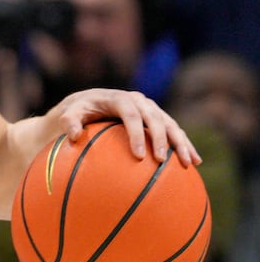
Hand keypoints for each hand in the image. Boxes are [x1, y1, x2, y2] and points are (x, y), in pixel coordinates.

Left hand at [49, 88, 200, 165]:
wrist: (91, 102)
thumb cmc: (79, 111)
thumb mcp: (69, 114)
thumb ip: (69, 122)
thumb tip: (75, 135)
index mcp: (120, 99)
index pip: (131, 115)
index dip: (136, 134)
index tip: (138, 155)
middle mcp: (140, 101)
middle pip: (155, 119)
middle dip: (161, 139)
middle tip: (161, 160)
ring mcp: (152, 109)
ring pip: (171, 125)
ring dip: (181, 143)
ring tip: (188, 162)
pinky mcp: (159, 118)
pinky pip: (175, 131)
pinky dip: (185, 145)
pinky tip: (194, 162)